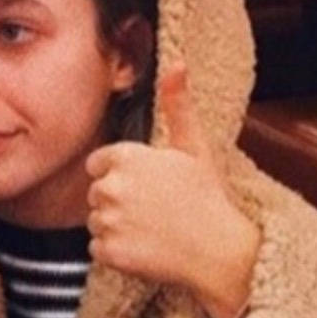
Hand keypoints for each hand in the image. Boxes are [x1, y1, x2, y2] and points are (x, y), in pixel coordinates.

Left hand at [85, 67, 258, 317]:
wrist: (219, 250)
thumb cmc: (208, 197)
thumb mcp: (194, 147)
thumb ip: (177, 106)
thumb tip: (177, 63)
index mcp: (126, 157)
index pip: (98, 164)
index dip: (121, 175)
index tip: (145, 188)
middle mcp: (111, 186)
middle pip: (97, 194)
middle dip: (118, 202)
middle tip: (154, 211)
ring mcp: (108, 220)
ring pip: (97, 222)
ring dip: (117, 228)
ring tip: (152, 230)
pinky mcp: (108, 251)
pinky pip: (97, 249)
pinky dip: (116, 253)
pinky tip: (145, 248)